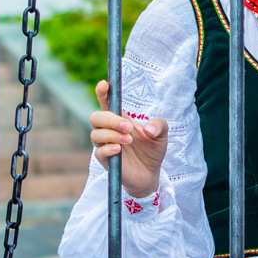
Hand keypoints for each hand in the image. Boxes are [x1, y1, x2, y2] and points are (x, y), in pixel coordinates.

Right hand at [90, 81, 167, 197]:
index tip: (104, 84)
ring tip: (129, 140)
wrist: (151, 173)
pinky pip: (98, 152)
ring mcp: (106, 145)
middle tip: (128, 127)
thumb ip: (159, 125)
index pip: (106, 102)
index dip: (102, 93)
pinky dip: (108, 149)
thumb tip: (149, 129)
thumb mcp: (162, 134)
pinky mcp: (106, 160)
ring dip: (112, 135)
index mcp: (120, 119)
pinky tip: (119, 150)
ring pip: (95, 134)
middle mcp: (110, 130)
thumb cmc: (153, 150)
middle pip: (96, 117)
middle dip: (110, 119)